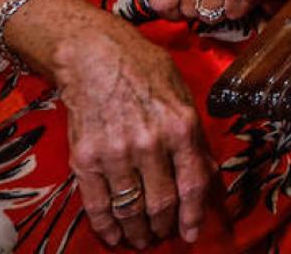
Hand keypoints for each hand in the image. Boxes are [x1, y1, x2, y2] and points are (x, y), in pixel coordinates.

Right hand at [56, 23, 215, 247]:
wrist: (94, 55)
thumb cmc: (144, 70)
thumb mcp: (182, 95)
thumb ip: (193, 137)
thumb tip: (205, 174)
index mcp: (181, 126)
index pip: (192, 184)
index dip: (193, 215)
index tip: (192, 233)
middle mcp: (150, 143)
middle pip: (161, 202)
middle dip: (164, 226)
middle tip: (163, 235)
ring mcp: (115, 153)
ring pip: (131, 208)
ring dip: (137, 231)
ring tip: (141, 239)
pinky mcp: (85, 158)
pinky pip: (97, 204)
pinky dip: (106, 226)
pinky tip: (113, 236)